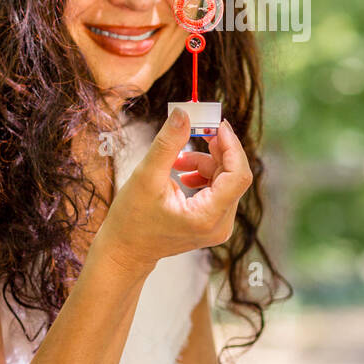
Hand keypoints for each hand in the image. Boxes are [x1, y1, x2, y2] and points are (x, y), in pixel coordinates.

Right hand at [93, 110, 252, 276]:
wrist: (126, 250)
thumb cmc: (132, 219)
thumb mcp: (146, 176)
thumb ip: (168, 143)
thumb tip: (184, 113)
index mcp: (208, 217)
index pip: (237, 175)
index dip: (231, 146)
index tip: (217, 125)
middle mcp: (220, 225)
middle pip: (233, 176)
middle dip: (216, 150)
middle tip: (197, 129)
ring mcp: (218, 225)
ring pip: (225, 180)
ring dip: (206, 161)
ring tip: (177, 159)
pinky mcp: (213, 221)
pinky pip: (219, 188)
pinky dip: (203, 173)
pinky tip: (182, 172)